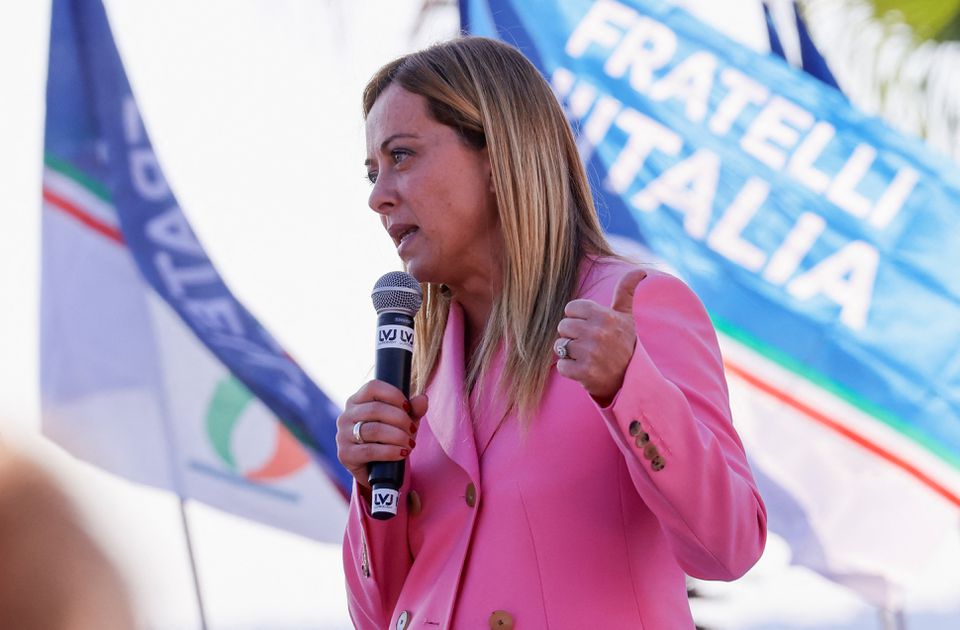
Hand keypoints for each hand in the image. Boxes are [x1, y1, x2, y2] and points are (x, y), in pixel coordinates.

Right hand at [336, 380, 427, 488]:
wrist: (377, 469)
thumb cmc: (389, 438)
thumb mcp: (403, 421)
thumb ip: (414, 409)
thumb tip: (423, 399)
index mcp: (357, 401)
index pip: (372, 387)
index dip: (393, 395)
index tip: (408, 407)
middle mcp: (346, 415)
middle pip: (375, 409)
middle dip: (400, 419)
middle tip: (412, 429)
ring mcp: (343, 435)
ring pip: (374, 430)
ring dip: (398, 436)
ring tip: (410, 443)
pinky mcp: (345, 455)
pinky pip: (370, 450)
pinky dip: (390, 451)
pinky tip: (402, 453)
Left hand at [555, 269, 646, 403]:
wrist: (631, 380)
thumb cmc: (624, 344)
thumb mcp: (626, 317)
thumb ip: (626, 291)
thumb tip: (640, 270)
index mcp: (605, 316)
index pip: (571, 308)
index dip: (577, 319)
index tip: (590, 327)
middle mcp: (597, 333)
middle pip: (563, 326)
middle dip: (572, 336)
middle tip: (589, 344)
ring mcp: (590, 353)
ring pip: (560, 346)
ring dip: (569, 353)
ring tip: (587, 357)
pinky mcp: (584, 372)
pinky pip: (561, 365)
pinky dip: (569, 369)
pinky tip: (584, 369)